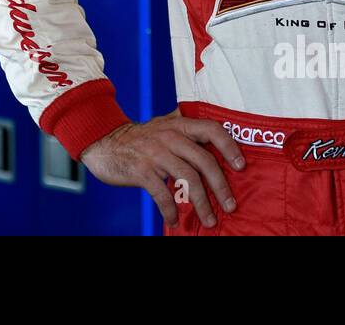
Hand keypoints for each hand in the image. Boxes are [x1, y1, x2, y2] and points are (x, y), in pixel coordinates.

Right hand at [80, 110, 244, 228]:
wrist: (103, 141)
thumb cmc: (138, 138)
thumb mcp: (163, 126)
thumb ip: (185, 132)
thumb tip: (215, 146)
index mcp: (178, 125)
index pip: (211, 130)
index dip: (229, 146)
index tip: (241, 166)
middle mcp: (169, 136)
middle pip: (204, 161)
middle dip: (221, 186)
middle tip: (230, 205)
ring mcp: (155, 153)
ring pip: (187, 180)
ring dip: (202, 203)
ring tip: (209, 220)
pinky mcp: (141, 170)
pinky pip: (162, 194)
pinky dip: (171, 210)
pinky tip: (173, 220)